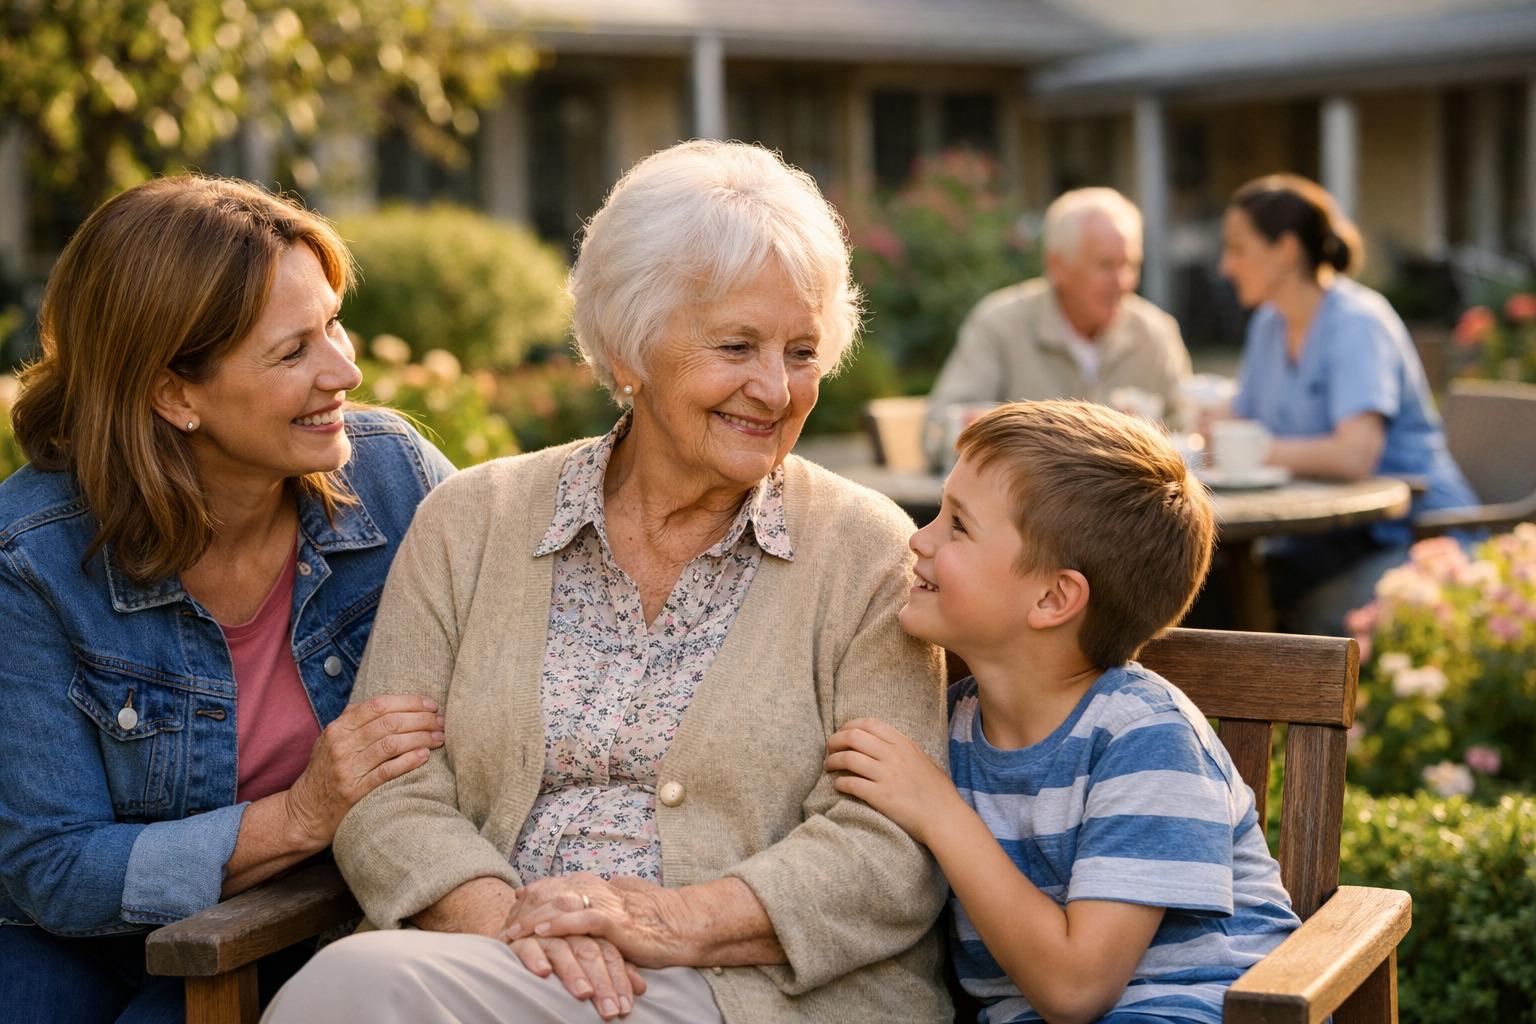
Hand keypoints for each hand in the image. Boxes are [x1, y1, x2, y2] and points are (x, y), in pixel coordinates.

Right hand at [282, 694, 444, 849]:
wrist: (306, 811)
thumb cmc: (326, 772)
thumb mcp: (331, 740)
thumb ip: (354, 719)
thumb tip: (390, 702)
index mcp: (338, 727)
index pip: (379, 705)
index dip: (409, 702)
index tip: (431, 705)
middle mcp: (341, 744)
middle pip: (389, 723)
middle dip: (422, 719)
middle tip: (441, 722)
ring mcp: (347, 767)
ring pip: (392, 744)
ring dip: (421, 738)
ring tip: (439, 738)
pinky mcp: (354, 790)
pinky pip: (387, 771)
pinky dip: (409, 761)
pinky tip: (424, 756)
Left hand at [499, 875, 697, 969]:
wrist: (683, 925)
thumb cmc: (653, 922)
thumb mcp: (619, 910)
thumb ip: (597, 904)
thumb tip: (578, 900)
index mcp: (597, 886)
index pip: (555, 886)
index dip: (531, 897)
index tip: (511, 909)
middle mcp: (598, 889)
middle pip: (550, 894)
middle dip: (524, 912)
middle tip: (502, 931)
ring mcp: (606, 903)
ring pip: (560, 904)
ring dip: (532, 920)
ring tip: (511, 935)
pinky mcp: (615, 920)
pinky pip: (581, 920)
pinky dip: (558, 924)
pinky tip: (541, 932)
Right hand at [505, 933, 645, 1020]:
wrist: (518, 936)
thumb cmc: (559, 954)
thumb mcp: (589, 961)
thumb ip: (614, 969)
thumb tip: (641, 988)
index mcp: (588, 934)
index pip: (609, 954)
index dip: (619, 980)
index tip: (625, 1007)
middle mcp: (569, 932)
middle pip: (590, 953)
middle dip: (602, 983)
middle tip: (610, 1010)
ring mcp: (544, 934)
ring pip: (562, 950)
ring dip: (573, 972)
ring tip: (584, 994)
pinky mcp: (519, 939)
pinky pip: (528, 947)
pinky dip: (535, 958)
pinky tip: (543, 973)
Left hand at [825, 717, 959, 844]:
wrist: (946, 818)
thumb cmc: (939, 793)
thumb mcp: (925, 761)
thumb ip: (906, 751)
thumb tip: (888, 745)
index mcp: (905, 745)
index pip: (870, 723)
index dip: (850, 725)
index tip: (842, 732)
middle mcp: (894, 756)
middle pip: (853, 737)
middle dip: (835, 741)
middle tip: (829, 749)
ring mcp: (887, 776)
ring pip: (848, 758)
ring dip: (833, 761)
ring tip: (829, 767)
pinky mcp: (881, 797)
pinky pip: (851, 784)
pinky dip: (840, 783)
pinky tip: (838, 786)